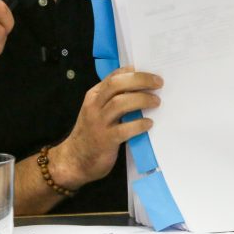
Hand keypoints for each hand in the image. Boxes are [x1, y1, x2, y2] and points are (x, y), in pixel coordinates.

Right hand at [49, 66, 161, 189]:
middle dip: (140, 80)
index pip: (113, 76)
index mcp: (94, 95)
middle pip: (117, 85)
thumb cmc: (92, 133)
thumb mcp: (98, 110)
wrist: (74, 160)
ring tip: (156, 102)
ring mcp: (99, 123)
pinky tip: (148, 123)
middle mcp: (94, 106)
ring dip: (142, 100)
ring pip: (120, 103)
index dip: (133, 72)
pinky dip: (139, 124)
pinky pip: (124, 129)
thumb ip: (113, 98)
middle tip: (159, 83)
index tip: (151, 73)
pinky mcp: (105, 140)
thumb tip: (141, 86)